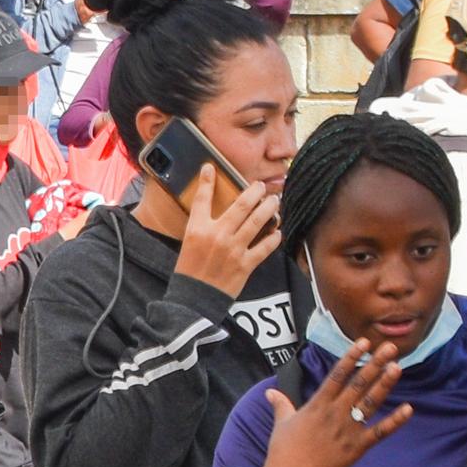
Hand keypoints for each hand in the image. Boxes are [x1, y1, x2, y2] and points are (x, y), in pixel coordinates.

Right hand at [170, 155, 283, 296]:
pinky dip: (273, 238)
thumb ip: (203, 226)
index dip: (206, 180)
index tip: (210, 168)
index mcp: (198, 229)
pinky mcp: (245, 264)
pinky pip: (265, 247)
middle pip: (240, 206)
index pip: (202, 199)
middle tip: (262, 186)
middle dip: (255, 192)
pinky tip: (277, 231)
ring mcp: (233, 249)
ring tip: (275, 201)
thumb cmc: (190, 271)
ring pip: (257, 222)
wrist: (193, 299)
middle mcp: (216, 235)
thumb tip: (220, 213)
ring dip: (269, 208)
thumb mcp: (189, 243)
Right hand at [256, 343, 414, 466]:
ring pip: (370, 402)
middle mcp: (335, 413)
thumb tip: (270, 392)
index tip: (364, 343)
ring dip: (385, 384)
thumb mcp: (281, 424)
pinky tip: (407, 409)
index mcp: (317, 405)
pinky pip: (379, 432)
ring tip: (397, 367)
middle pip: (358, 383)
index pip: (337, 375)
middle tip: (389, 347)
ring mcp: (348, 430)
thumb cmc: (284, 452)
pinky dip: (394, 421)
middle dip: (375, 364)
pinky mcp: (357, 447)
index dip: (351, 357)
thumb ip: (281, 405)